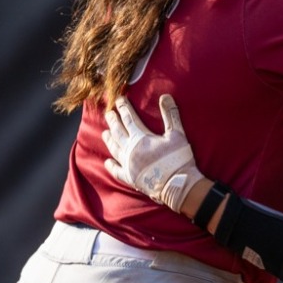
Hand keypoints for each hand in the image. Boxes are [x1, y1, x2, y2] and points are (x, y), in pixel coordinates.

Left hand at [101, 94, 201, 211]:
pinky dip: (111, 166)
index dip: (123, 108)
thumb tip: (165, 96)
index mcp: (141, 138)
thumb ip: (170, 114)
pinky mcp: (130, 178)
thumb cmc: (178, 159)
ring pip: (115, 149)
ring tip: (104, 132)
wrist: (177, 186)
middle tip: (108, 113)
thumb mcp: (177, 134)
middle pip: (118, 132)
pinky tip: (108, 162)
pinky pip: (117, 171)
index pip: (129, 119)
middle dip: (113, 121)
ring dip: (109, 140)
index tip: (119, 99)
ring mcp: (129, 165)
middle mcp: (130, 150)